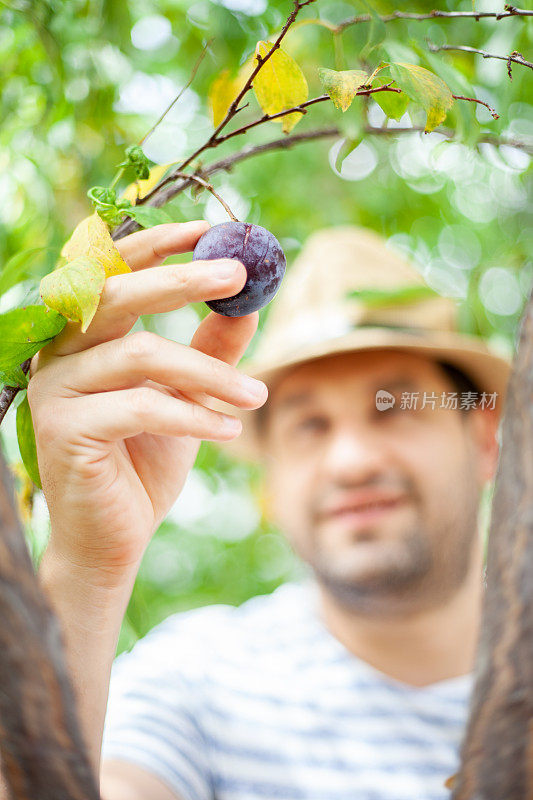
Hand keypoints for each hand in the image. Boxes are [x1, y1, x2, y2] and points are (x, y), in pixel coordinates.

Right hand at [27, 221, 266, 583]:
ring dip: (208, 372)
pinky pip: (140, 407)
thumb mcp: (189, 395)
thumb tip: (251, 301)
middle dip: (182, 280)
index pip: (113, 271)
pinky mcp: (62, 431)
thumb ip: (212, 348)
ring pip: (139, 354)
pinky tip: (231, 429)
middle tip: (239, 274)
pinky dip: (194, 415)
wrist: (115, 535)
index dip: (158, 243)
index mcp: (84, 336)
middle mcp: (59, 354)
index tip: (213, 228)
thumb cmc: (146, 459)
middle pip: (116, 296)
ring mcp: (54, 391)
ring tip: (256, 396)